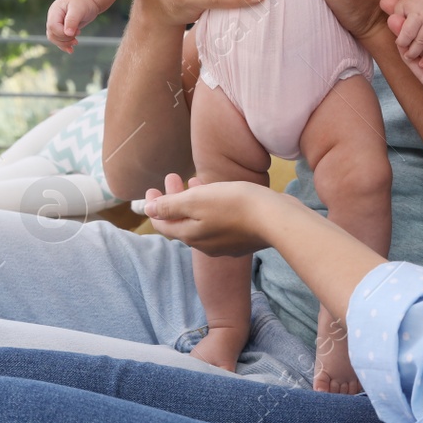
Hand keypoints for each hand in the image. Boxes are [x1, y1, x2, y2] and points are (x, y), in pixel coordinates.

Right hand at [46, 0, 100, 53]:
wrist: (88, 1)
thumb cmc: (84, 2)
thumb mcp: (78, 9)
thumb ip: (72, 20)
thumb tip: (68, 33)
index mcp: (55, 11)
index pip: (52, 26)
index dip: (62, 33)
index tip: (76, 32)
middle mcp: (53, 17)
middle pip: (52, 34)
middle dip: (64, 39)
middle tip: (77, 37)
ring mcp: (56, 23)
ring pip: (54, 38)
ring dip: (64, 43)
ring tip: (76, 42)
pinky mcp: (61, 28)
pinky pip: (58, 39)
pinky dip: (64, 45)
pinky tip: (71, 50)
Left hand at [141, 173, 285, 254]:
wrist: (275, 218)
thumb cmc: (234, 205)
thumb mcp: (196, 200)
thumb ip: (170, 206)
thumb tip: (147, 210)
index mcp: (190, 235)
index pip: (162, 224)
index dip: (153, 206)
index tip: (151, 188)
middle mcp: (204, 245)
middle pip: (181, 221)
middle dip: (173, 198)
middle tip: (171, 177)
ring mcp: (224, 244)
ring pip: (200, 221)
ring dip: (193, 200)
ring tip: (194, 179)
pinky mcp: (241, 238)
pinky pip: (218, 222)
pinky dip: (210, 207)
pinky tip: (218, 192)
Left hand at [393, 0, 422, 64]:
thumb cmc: (411, 3)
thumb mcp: (400, 7)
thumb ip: (395, 18)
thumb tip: (392, 23)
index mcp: (417, 14)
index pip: (407, 33)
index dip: (401, 42)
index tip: (399, 44)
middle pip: (421, 41)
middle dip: (412, 53)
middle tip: (407, 57)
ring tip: (421, 64)